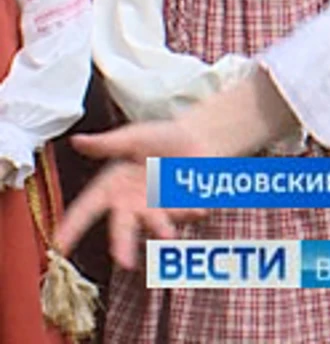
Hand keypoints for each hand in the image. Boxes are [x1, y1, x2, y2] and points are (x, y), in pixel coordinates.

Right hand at [55, 72, 295, 268]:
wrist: (200, 137)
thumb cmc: (159, 138)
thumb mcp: (133, 137)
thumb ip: (109, 144)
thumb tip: (77, 141)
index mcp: (112, 188)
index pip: (86, 209)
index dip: (72, 227)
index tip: (59, 247)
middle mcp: (131, 205)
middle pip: (122, 228)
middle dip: (122, 245)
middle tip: (125, 262)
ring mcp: (158, 210)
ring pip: (157, 224)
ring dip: (161, 228)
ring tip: (167, 234)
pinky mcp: (184, 209)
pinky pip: (186, 215)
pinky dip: (192, 212)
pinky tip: (200, 209)